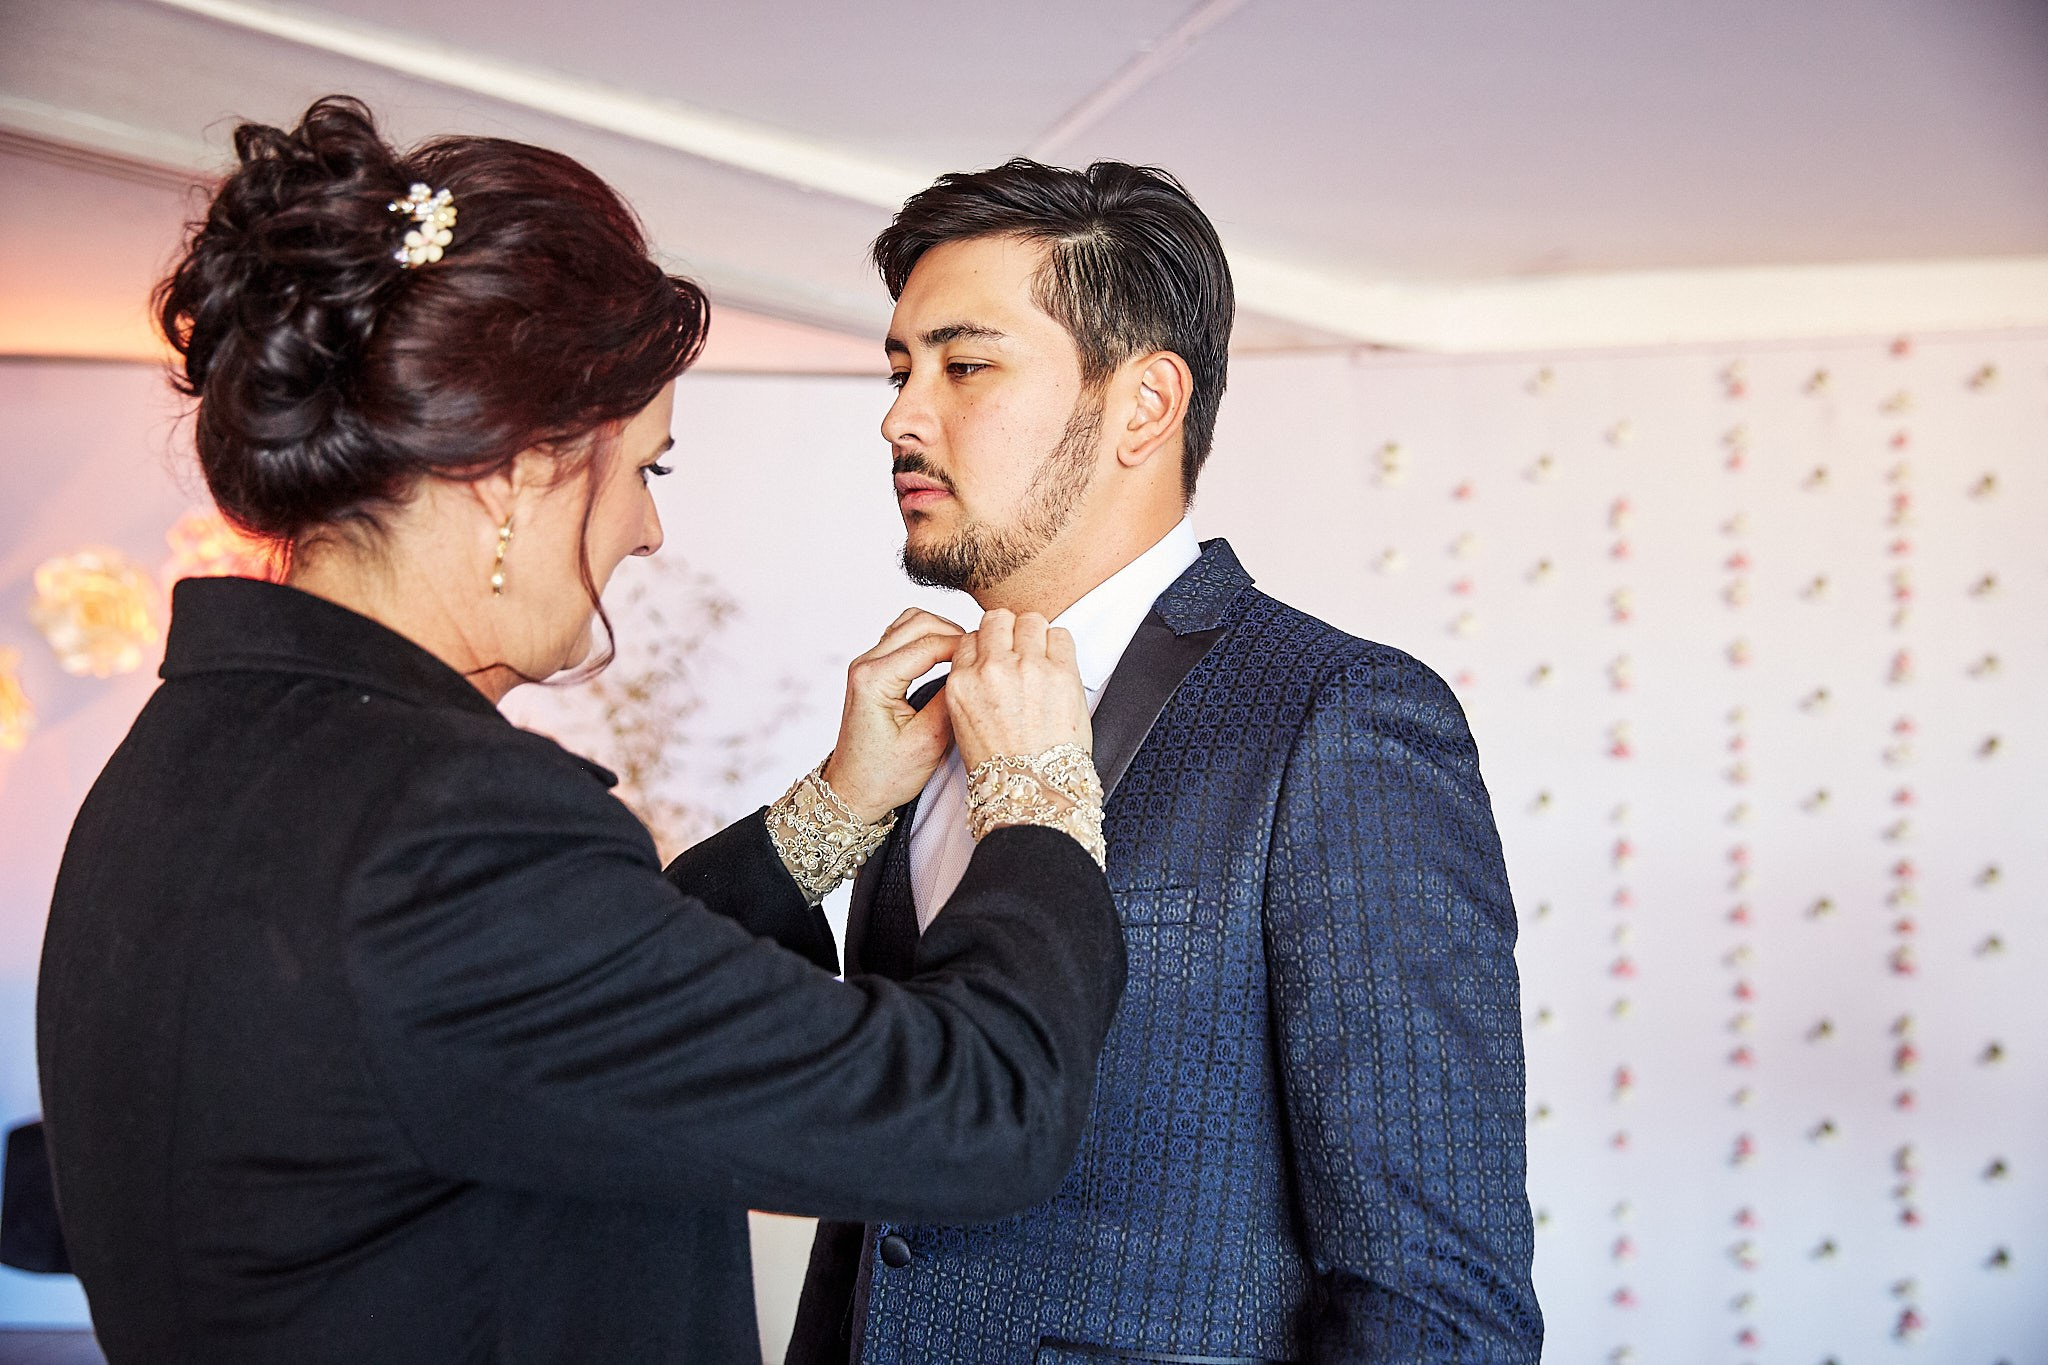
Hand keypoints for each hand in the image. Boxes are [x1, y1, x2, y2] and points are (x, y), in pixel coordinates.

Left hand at [822, 609, 962, 822]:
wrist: (854, 791)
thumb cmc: (884, 776)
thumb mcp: (928, 741)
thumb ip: (951, 699)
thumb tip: (973, 668)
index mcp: (875, 680)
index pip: (930, 644)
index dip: (965, 647)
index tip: (990, 658)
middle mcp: (866, 665)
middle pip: (918, 622)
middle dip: (954, 632)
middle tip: (980, 653)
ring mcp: (866, 665)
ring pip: (909, 624)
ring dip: (940, 632)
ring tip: (966, 655)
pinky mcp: (872, 671)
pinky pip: (902, 638)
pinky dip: (927, 639)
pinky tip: (947, 659)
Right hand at [945, 609, 1090, 771]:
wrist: (1033, 792)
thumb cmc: (1004, 770)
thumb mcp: (965, 725)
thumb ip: (973, 687)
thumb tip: (986, 665)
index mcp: (962, 684)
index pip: (970, 638)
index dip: (986, 646)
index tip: (997, 657)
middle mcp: (991, 670)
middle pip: (997, 619)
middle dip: (1008, 632)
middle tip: (1020, 651)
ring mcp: (1027, 668)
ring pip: (1030, 619)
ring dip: (1035, 634)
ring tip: (1041, 657)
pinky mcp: (1060, 673)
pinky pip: (1061, 635)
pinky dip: (1060, 646)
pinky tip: (1058, 666)